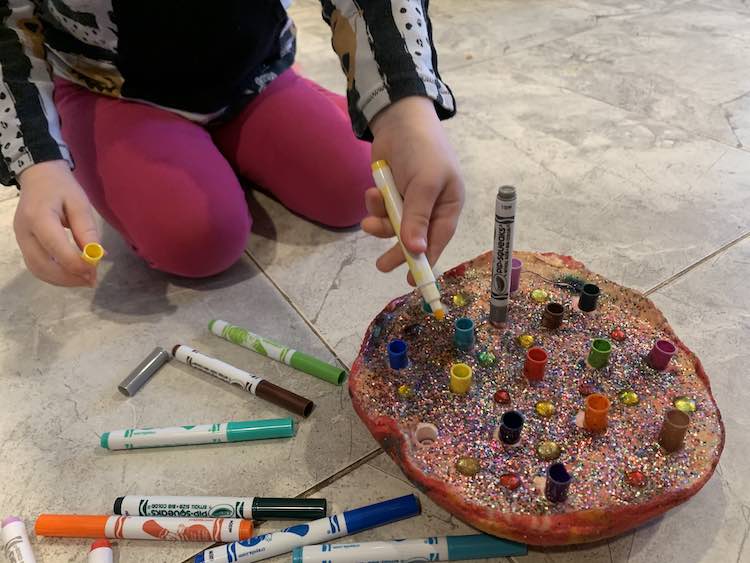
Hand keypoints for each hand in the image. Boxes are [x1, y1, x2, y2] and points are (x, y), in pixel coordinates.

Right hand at [13, 160, 99, 286]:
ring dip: (62, 280)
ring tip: (84, 279)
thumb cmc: (61, 188)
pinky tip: (72, 274)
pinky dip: (54, 275)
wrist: (38, 176)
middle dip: (69, 278)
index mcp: (39, 217)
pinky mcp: (23, 244)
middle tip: (92, 280)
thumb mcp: (80, 204)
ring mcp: (20, 239)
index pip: (56, 248)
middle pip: (43, 265)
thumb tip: (97, 256)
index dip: (76, 264)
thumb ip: (86, 230)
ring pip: (38, 270)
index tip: (95, 270)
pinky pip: (36, 266)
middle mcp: (24, 232)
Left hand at [364, 96, 463, 284]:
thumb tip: (416, 250)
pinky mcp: (391, 194)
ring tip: (370, 216)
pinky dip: (374, 206)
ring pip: (393, 226)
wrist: (397, 118)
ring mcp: (409, 201)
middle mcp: (430, 207)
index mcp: (448, 205)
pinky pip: (381, 211)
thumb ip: (418, 217)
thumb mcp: (424, 183)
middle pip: (415, 239)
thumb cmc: (422, 149)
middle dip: (397, 252)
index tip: (413, 281)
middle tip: (381, 266)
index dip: (426, 261)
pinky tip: (371, 191)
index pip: (439, 240)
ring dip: (381, 223)